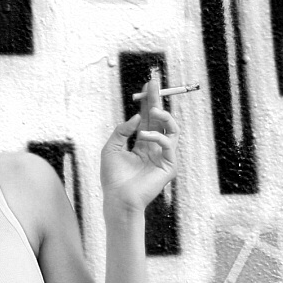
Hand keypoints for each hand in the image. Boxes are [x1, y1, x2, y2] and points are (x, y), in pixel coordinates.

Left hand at [100, 78, 178, 213]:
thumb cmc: (113, 177)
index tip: (148, 86)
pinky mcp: (169, 165)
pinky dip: (156, 136)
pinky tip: (143, 137)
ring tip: (153, 110)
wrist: (118, 199)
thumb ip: (122, 131)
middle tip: (155, 84)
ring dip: (163, 116)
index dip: (148, 103)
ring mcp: (163, 157)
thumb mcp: (111, 148)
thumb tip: (137, 117)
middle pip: (160, 120)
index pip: (147, 120)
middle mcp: (154, 149)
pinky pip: (168, 143)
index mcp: (142, 146)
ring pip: (171, 129)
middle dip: (158, 100)